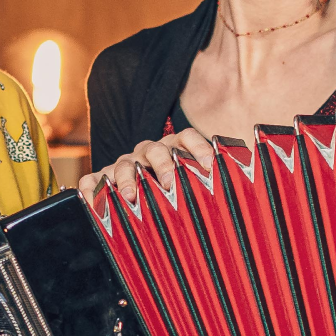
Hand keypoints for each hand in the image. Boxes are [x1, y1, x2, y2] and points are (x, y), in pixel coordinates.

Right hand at [77, 129, 216, 203]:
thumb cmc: (174, 193)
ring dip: (128, 178)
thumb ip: (211, 185)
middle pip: (155, 149)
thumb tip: (245, 188)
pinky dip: (91, 187)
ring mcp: (124, 165)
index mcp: (173, 148)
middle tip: (169, 184)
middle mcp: (147, 153)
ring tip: (131, 196)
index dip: (199, 148)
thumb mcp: (193, 185)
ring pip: (125, 164)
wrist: (138, 197)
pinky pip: (92, 180)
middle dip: (163, 165)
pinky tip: (90, 196)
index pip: (187, 138)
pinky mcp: (102, 179)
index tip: (210, 165)